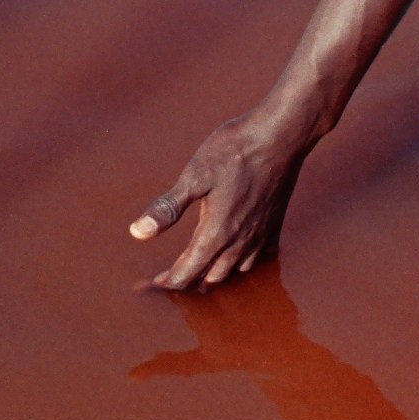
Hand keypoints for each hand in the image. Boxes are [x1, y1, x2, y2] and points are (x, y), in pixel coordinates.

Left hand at [129, 113, 307, 289]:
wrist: (280, 135)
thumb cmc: (235, 151)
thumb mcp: (195, 175)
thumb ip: (168, 207)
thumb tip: (137, 232)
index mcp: (216, 233)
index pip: (187, 272)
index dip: (167, 282)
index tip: (151, 284)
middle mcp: (239, 241)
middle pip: (211, 277)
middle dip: (190, 279)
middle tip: (173, 274)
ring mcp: (260, 234)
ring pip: (236, 270)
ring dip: (217, 273)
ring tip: (203, 266)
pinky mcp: (275, 223)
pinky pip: (259, 257)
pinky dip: (245, 261)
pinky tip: (240, 252)